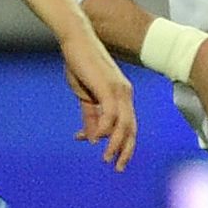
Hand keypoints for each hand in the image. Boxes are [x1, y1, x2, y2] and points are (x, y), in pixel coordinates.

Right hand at [61, 25, 135, 170]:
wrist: (75, 40)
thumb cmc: (80, 64)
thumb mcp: (84, 95)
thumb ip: (90, 116)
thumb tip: (92, 138)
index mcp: (122, 96)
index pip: (128, 126)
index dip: (122, 145)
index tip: (112, 159)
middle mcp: (125, 94)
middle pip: (131, 129)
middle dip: (126, 150)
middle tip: (118, 168)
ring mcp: (118, 90)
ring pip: (123, 124)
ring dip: (115, 144)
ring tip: (107, 158)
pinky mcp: (107, 87)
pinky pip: (110, 114)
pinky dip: (104, 129)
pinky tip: (95, 139)